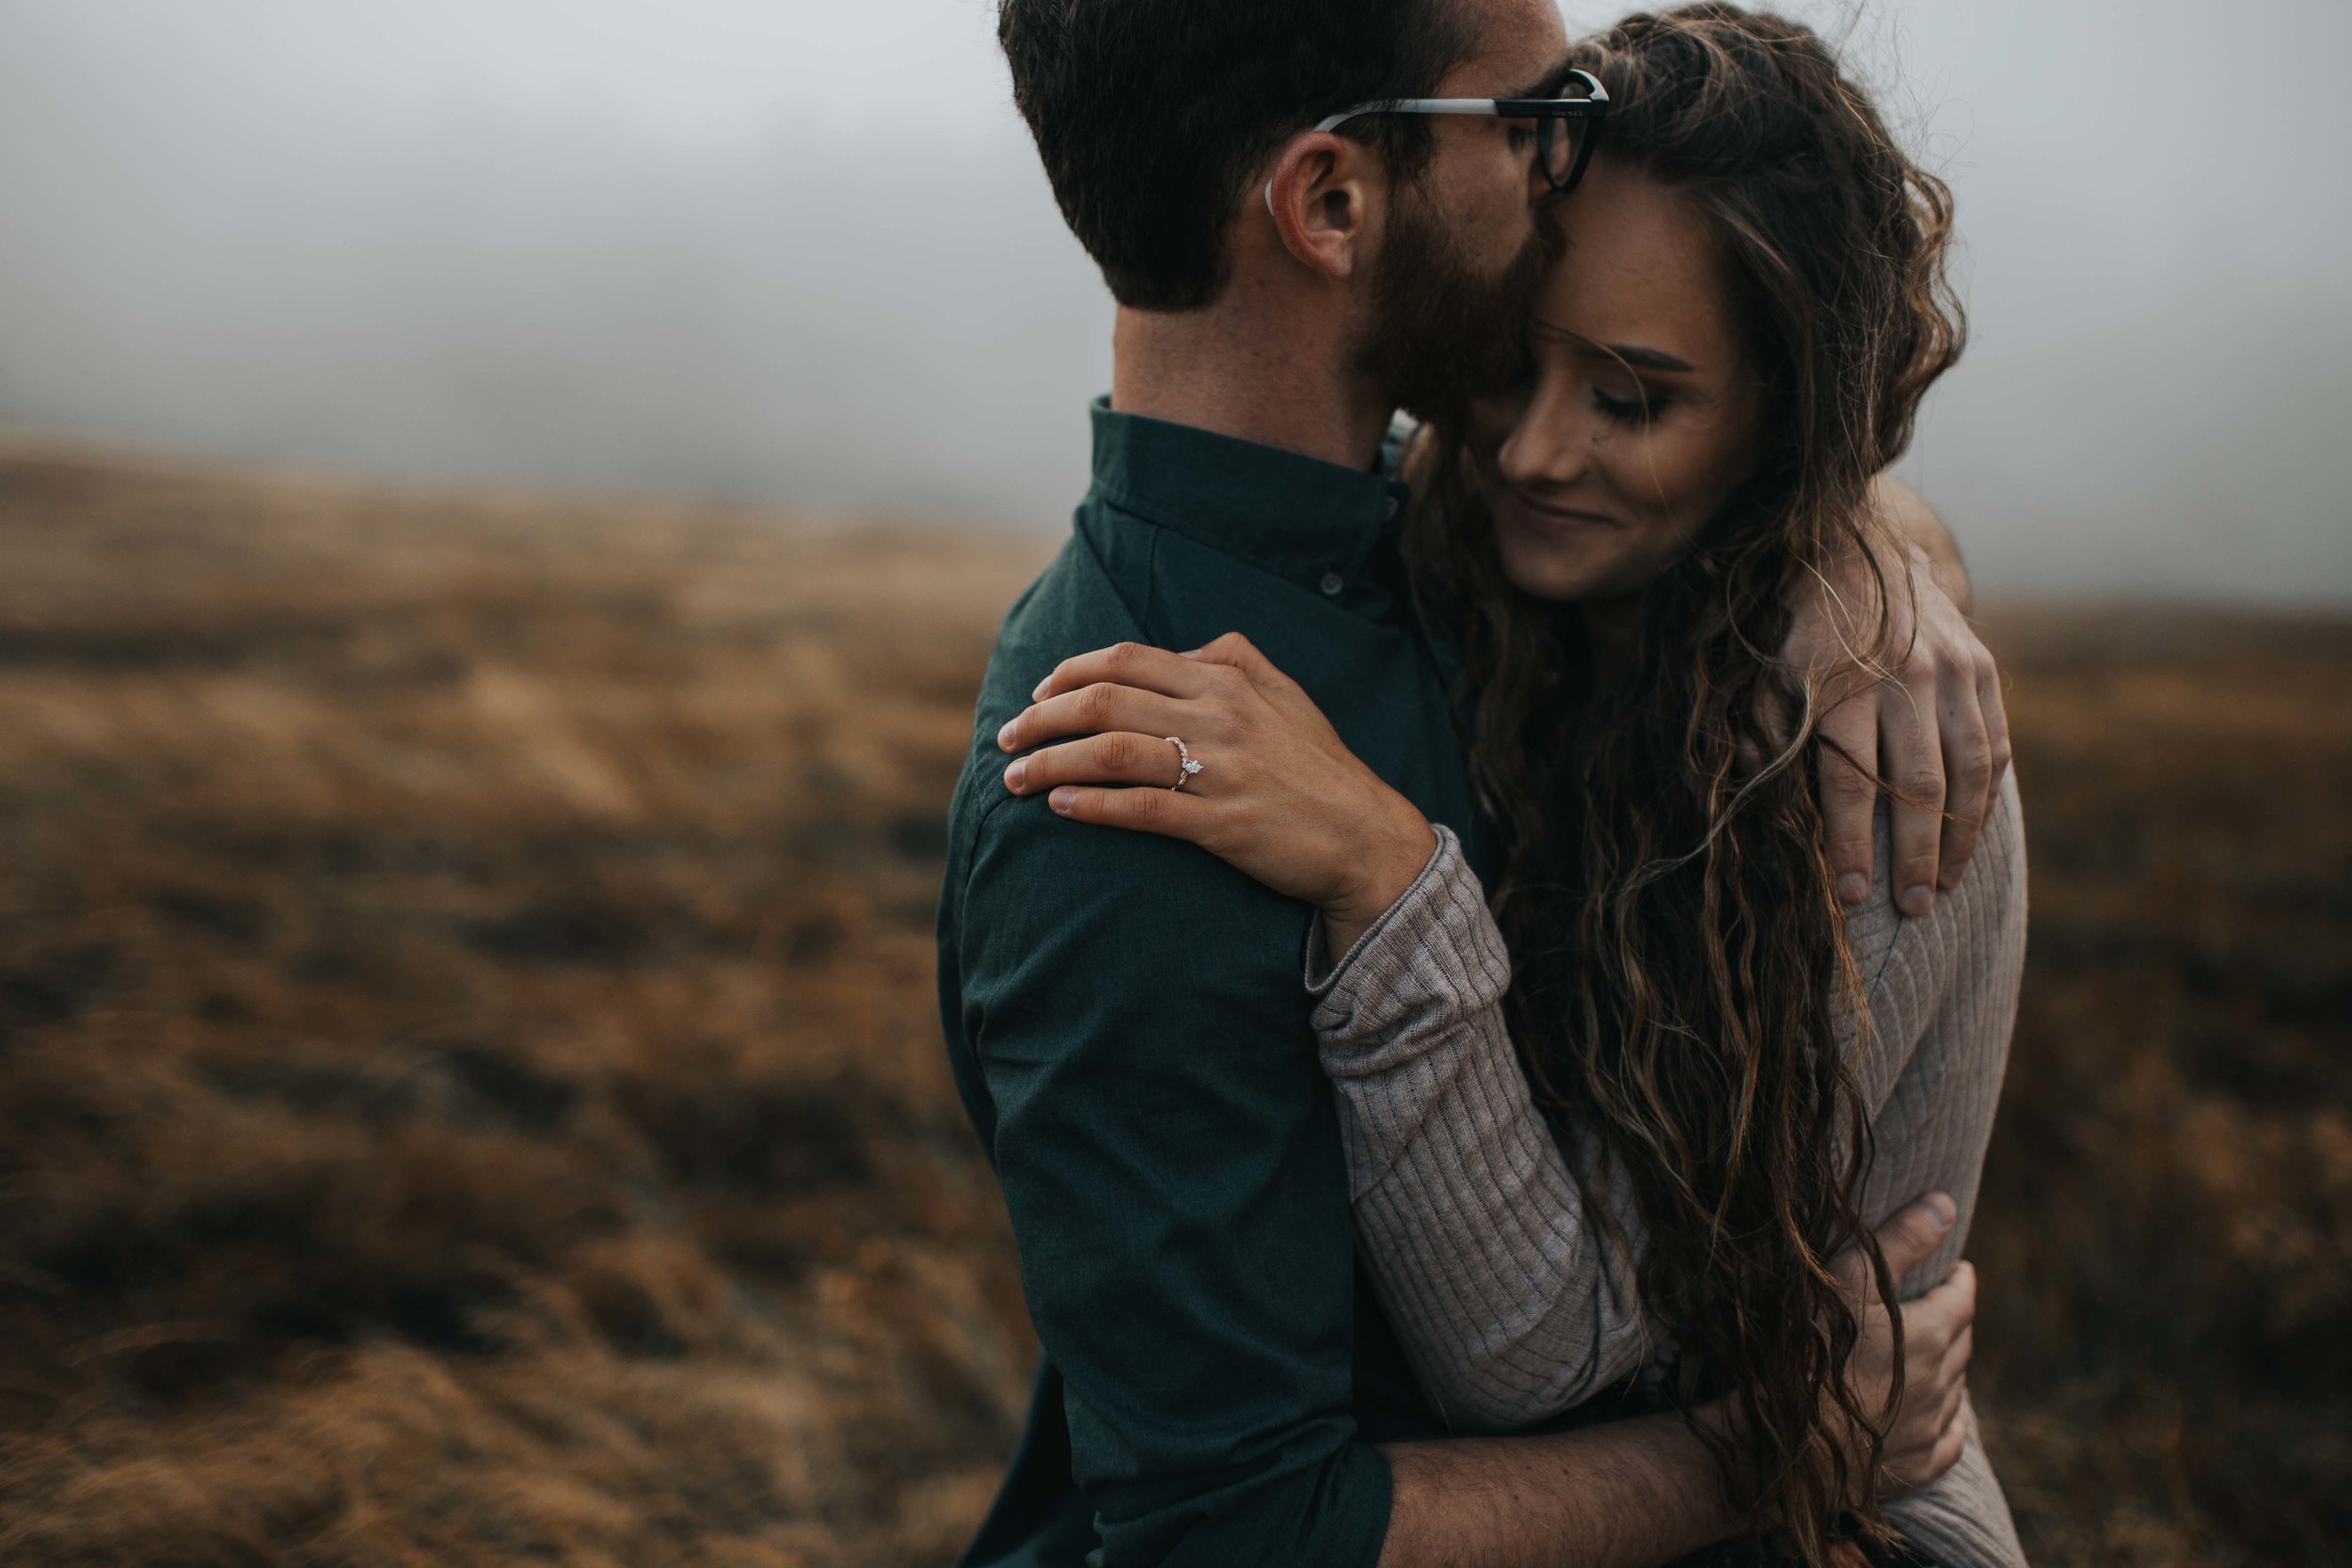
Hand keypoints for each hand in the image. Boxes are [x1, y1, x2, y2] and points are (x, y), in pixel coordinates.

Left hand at [996, 633, 1436, 948]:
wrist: (1366, 837)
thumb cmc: (1321, 769)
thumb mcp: (1288, 696)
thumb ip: (1237, 661)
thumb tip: (1187, 650)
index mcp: (1227, 682)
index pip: (1128, 659)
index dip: (1070, 671)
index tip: (1038, 693)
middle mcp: (1219, 717)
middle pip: (1105, 701)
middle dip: (1041, 717)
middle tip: (1006, 738)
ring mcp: (1219, 770)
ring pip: (1111, 752)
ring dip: (1050, 762)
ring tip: (1015, 778)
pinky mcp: (1220, 823)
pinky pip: (1140, 808)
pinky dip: (1091, 805)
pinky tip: (1060, 806)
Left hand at [1784, 541, 2009, 917]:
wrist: (1866, 551)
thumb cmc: (1804, 632)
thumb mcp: (1771, 675)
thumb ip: (1770, 737)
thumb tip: (1765, 807)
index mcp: (1843, 685)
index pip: (1849, 781)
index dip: (1850, 843)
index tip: (1851, 893)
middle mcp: (1904, 677)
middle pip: (1915, 785)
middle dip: (1913, 855)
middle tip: (1911, 907)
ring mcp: (1952, 671)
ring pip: (1965, 772)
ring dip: (1959, 838)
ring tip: (1946, 886)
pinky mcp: (1983, 668)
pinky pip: (1992, 746)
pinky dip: (1984, 798)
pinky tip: (1970, 837)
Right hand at [1829, 1193, 1974, 1498]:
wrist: (1791, 1446)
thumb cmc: (1814, 1353)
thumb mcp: (1849, 1281)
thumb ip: (1900, 1240)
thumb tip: (1946, 1204)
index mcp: (1933, 1333)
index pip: (1963, 1296)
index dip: (1958, 1278)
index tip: (1954, 1268)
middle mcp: (1943, 1381)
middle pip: (1962, 1340)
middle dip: (1952, 1319)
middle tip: (1935, 1306)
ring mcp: (1932, 1427)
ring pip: (1955, 1387)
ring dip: (1945, 1368)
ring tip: (1925, 1356)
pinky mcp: (1920, 1465)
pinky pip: (1949, 1438)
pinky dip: (1946, 1421)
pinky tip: (1934, 1414)